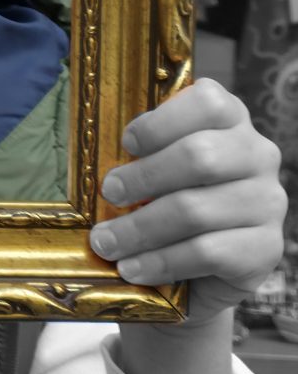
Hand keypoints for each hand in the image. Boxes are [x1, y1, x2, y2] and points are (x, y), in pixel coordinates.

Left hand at [92, 79, 285, 314]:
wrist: (203, 271)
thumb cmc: (172, 202)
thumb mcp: (160, 168)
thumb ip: (144, 155)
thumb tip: (107, 169)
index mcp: (232, 120)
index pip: (208, 102)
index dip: (162, 122)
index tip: (127, 144)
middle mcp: (258, 155)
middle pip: (200, 156)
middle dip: (144, 177)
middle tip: (109, 194)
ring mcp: (268, 203)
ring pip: (196, 210)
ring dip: (140, 228)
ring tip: (106, 242)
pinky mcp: (266, 249)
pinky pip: (206, 252)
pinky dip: (161, 261)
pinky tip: (133, 267)